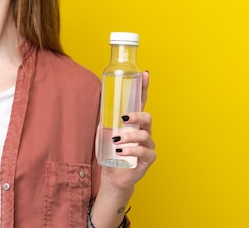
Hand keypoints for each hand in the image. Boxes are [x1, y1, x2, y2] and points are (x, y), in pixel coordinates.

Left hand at [101, 71, 156, 191]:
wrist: (112, 175)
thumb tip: (100, 100)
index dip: (144, 88)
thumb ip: (105, 117)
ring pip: (145, 136)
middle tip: (123, 118)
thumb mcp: (103, 131)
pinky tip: (121, 152)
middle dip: (137, 116)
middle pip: (148, 117)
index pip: (141, 102)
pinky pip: (144, 152)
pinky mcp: (148, 159)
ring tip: (115, 142)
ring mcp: (148, 146)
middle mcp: (144, 132)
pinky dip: (131, 150)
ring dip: (129, 137)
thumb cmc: (110, 152)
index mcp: (134, 123)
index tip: (145, 74)